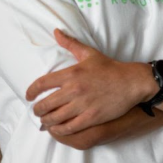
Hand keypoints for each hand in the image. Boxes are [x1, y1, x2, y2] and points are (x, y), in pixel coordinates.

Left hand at [26, 29, 155, 135]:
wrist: (133, 82)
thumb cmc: (111, 68)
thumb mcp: (90, 54)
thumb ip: (71, 44)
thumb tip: (56, 32)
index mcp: (71, 73)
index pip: (40, 84)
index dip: (30, 92)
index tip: (29, 97)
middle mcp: (74, 90)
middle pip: (44, 105)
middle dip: (37, 110)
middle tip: (38, 111)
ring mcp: (82, 105)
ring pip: (54, 118)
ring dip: (46, 121)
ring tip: (46, 121)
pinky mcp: (91, 117)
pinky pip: (68, 128)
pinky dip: (59, 130)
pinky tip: (58, 128)